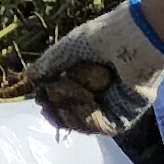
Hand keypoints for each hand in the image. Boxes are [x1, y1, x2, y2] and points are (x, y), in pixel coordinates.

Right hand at [27, 0, 163, 135]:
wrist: (133, 39)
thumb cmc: (103, 37)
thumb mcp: (69, 49)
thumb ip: (50, 64)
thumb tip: (29, 78)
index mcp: (87, 75)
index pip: (64, 97)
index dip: (51, 100)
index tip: (40, 98)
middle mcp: (99, 93)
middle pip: (72, 112)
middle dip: (59, 107)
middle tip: (49, 101)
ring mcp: (112, 105)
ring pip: (84, 121)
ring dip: (72, 110)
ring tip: (72, 92)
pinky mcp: (125, 114)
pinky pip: (102, 125)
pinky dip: (89, 118)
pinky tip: (84, 102)